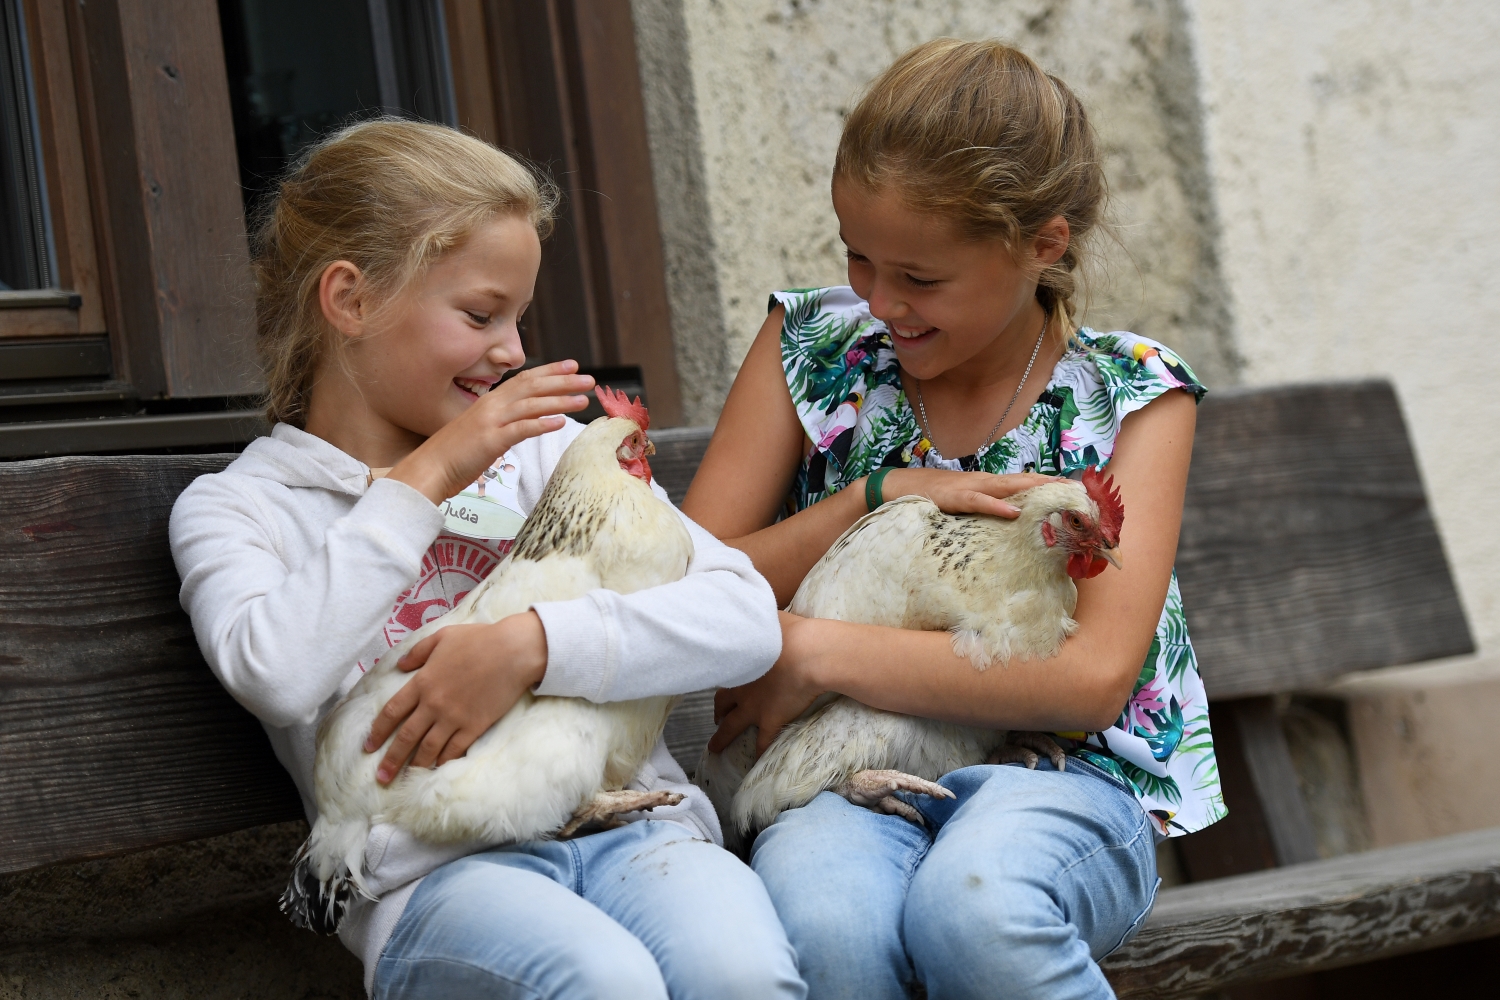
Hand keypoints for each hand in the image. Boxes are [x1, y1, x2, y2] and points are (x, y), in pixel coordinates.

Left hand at [365, 612, 547, 783]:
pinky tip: (436, 770)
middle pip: (406, 736)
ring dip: (414, 766)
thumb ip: (418, 651)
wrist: (512, 652)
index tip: (369, 747)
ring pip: (428, 748)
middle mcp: (433, 704)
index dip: (378, 731)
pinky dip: (443, 762)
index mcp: (422, 682)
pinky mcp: (474, 726)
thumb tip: (400, 664)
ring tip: (405, 780)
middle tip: (381, 777)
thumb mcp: (442, 637)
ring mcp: (454, 718)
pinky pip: (454, 750)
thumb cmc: (478, 640)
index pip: (392, 712)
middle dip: (391, 759)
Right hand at [390, 361, 595, 504]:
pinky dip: (542, 424)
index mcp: (490, 402)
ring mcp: (491, 422)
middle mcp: (492, 406)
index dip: (551, 371)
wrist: (429, 469)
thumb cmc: (454, 454)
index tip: (573, 366)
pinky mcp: (490, 440)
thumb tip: (526, 421)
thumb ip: (503, 422)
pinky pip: (520, 429)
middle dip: (563, 381)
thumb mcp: (482, 431)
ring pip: (531, 405)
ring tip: (583, 399)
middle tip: (589, 379)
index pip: (525, 380)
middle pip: (533, 387)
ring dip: (560, 400)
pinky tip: (561, 422)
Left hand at [709, 612, 827, 755]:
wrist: (808, 653)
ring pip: (731, 728)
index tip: (711, 678)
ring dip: (721, 738)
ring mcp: (754, 708)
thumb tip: (753, 604)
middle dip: (716, 710)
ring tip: (714, 748)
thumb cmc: (790, 631)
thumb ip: (760, 617)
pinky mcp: (771, 721)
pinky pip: (763, 743)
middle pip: (721, 702)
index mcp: (738, 663)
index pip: (719, 672)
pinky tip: (754, 765)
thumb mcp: (769, 616)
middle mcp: (740, 688)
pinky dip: (758, 754)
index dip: (715, 676)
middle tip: (714, 716)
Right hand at [878, 468, 1059, 518]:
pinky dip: (997, 505)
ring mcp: (970, 487)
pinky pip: (979, 501)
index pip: (1024, 481)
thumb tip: (1007, 519)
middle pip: (1024, 480)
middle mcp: (983, 481)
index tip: (1075, 488)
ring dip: (1033, 487)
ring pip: (1008, 486)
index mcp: (987, 484)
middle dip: (1051, 483)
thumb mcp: (963, 503)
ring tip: (1057, 492)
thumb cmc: (931, 497)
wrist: (897, 486)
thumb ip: (984, 508)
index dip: (1049, 483)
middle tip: (1079, 489)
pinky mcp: (954, 497)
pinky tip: (1015, 510)